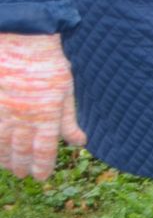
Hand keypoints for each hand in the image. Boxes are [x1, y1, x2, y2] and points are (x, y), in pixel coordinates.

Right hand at [1, 33, 82, 180]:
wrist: (23, 40)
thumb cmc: (50, 63)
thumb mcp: (66, 90)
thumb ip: (69, 119)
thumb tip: (80, 143)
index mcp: (46, 115)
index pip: (44, 150)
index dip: (43, 166)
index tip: (42, 177)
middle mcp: (23, 117)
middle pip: (21, 150)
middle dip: (23, 165)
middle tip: (24, 174)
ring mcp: (3, 110)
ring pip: (1, 143)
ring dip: (5, 158)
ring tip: (9, 167)